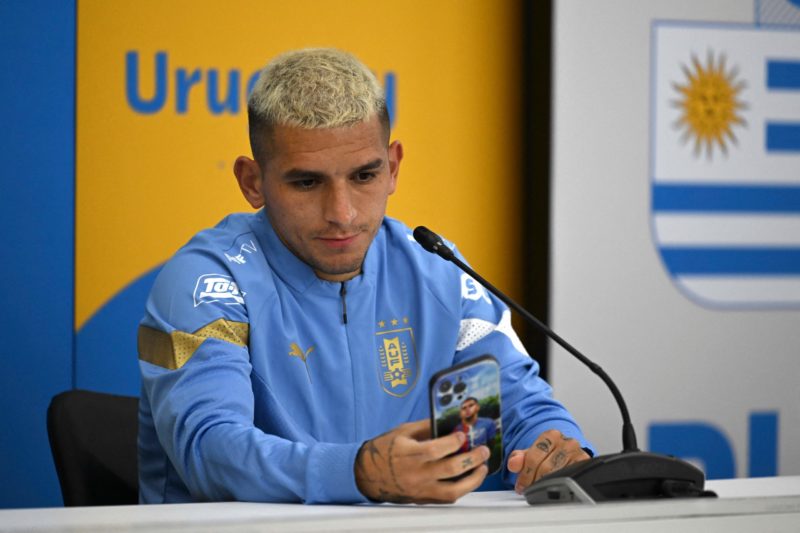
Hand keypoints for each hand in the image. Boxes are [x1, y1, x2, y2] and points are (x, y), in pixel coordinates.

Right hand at [354, 419, 488, 503]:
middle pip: (450, 469)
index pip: (435, 449)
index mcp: (409, 453)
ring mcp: (421, 489)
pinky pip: (447, 498)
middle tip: (483, 451)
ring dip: (473, 479)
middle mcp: (416, 473)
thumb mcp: (403, 431)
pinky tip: (469, 479)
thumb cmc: (385, 449)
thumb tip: (450, 421)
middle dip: (472, 459)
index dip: (453, 442)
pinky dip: (461, 489)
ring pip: (453, 490)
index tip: (463, 434)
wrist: (368, 474)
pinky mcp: (423, 499)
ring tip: (482, 468)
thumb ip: (426, 427)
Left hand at [506, 429, 589, 493]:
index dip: (525, 473)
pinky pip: (571, 479)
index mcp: (551, 435)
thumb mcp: (530, 454)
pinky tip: (554, 487)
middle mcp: (567, 442)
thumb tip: (513, 463)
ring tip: (539, 488)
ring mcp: (578, 453)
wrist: (567, 455)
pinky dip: (560, 485)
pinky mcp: (586, 464)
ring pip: (559, 475)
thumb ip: (518, 457)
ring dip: (546, 485)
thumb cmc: (548, 455)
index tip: (520, 484)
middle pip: (546, 468)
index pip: (534, 457)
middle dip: (534, 481)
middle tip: (528, 488)